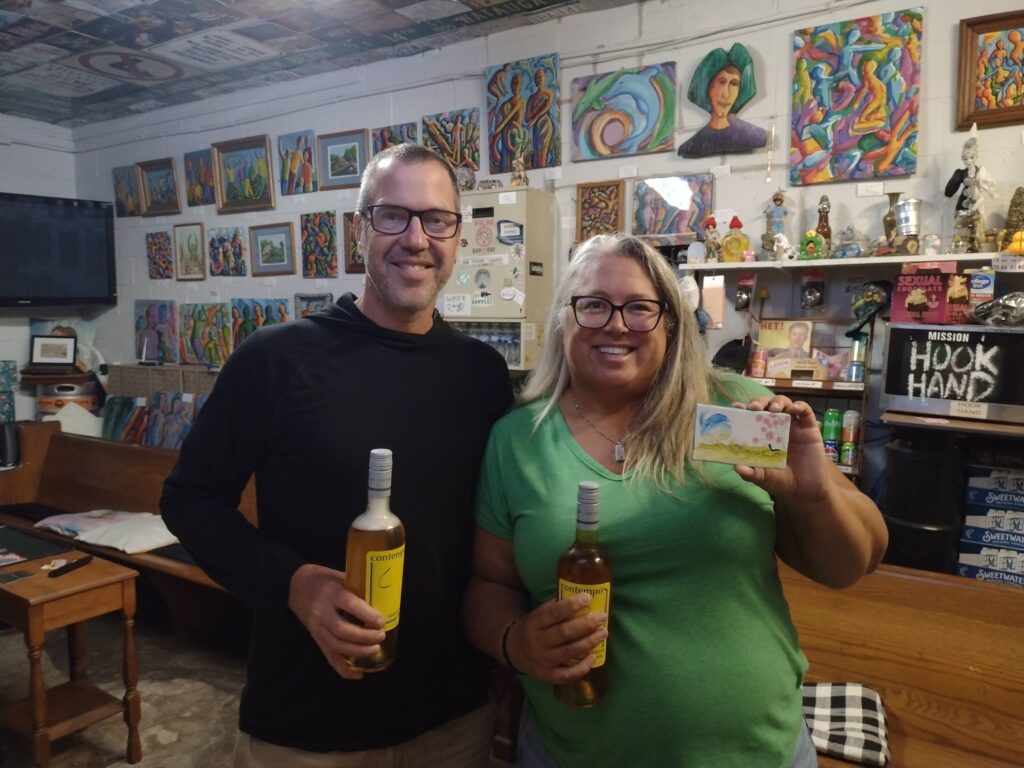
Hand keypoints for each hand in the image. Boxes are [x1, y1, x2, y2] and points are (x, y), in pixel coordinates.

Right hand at [287, 563, 385, 679]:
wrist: (296, 586)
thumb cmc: (324, 579)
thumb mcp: (340, 577)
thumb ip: (357, 589)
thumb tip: (384, 600)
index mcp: (331, 593)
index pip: (349, 605)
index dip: (366, 614)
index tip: (381, 621)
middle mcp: (322, 612)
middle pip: (342, 630)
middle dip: (364, 637)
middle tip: (381, 636)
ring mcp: (317, 628)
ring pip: (336, 645)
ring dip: (357, 652)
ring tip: (375, 650)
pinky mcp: (316, 639)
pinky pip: (329, 657)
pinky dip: (344, 668)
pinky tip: (359, 674)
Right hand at [504, 594, 607, 683]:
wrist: (512, 651)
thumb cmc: (532, 628)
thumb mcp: (537, 614)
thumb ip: (555, 608)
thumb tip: (580, 598)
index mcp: (534, 624)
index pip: (554, 613)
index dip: (571, 605)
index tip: (587, 598)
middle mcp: (538, 643)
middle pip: (564, 633)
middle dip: (586, 624)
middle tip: (602, 617)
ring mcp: (543, 661)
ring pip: (569, 652)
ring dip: (589, 642)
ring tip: (603, 633)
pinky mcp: (548, 676)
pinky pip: (567, 674)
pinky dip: (582, 667)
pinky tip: (593, 657)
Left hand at [731, 395, 831, 505]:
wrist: (806, 489)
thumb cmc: (782, 480)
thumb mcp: (764, 478)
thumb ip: (752, 473)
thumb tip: (737, 468)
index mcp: (760, 434)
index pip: (750, 415)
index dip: (743, 408)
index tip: (736, 407)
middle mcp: (775, 426)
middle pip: (765, 405)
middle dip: (758, 402)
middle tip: (754, 407)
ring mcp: (792, 425)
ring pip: (784, 403)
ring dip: (777, 402)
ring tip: (774, 409)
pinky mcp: (809, 427)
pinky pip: (805, 411)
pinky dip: (800, 406)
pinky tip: (795, 409)